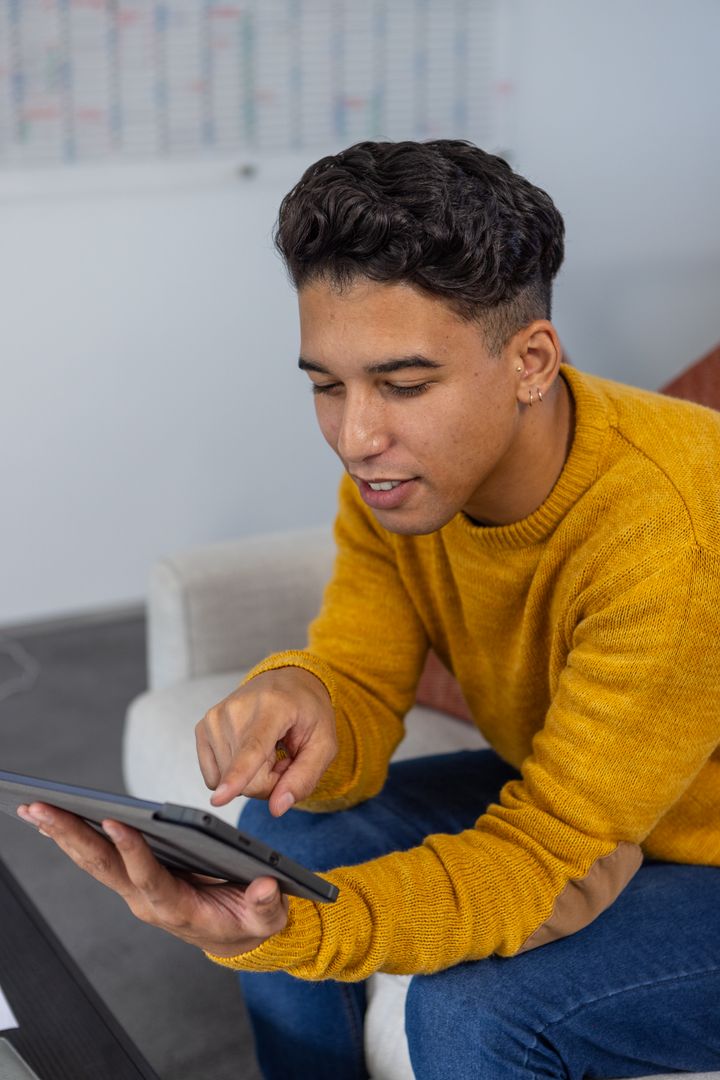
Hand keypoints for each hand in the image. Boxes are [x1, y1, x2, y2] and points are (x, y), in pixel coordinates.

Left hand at [16, 803, 287, 957]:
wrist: (237, 936)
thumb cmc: (249, 920)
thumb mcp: (266, 917)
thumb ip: (265, 905)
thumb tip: (264, 886)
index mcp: (177, 909)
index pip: (149, 878)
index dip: (132, 852)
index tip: (115, 823)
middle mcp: (147, 900)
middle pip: (104, 866)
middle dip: (71, 837)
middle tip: (42, 810)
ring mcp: (136, 889)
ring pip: (94, 861)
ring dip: (63, 834)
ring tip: (35, 808)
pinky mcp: (134, 878)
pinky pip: (99, 857)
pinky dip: (74, 837)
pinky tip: (53, 819)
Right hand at [195, 667, 336, 815]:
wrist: (287, 681)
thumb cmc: (307, 710)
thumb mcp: (324, 744)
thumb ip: (304, 777)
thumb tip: (277, 807)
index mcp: (273, 706)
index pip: (253, 749)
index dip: (237, 777)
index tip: (219, 798)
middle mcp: (238, 708)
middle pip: (247, 778)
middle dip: (269, 780)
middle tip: (283, 756)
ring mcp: (216, 717)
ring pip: (229, 780)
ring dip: (252, 775)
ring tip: (267, 749)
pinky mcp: (203, 727)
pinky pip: (214, 776)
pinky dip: (233, 773)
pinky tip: (247, 752)